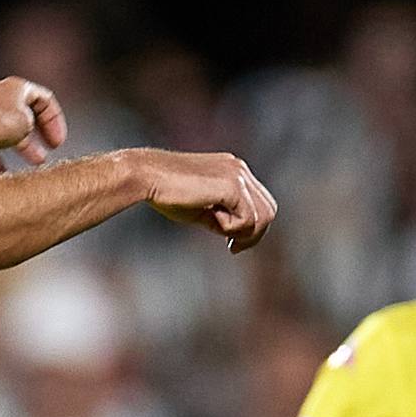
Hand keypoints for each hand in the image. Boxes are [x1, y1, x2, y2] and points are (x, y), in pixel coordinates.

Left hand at [0, 77, 66, 170]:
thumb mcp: (26, 125)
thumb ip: (34, 130)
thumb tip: (32, 141)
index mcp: (18, 88)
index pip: (46, 101)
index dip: (56, 122)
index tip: (57, 141)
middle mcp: (1, 95)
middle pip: (26, 115)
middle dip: (39, 135)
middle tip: (48, 150)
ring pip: (7, 130)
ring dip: (22, 146)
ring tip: (33, 161)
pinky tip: (1, 171)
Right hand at [140, 150, 277, 251]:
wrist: (146, 176)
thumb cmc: (167, 194)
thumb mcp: (202, 209)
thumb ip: (223, 217)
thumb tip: (240, 237)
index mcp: (234, 170)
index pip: (261, 202)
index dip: (253, 227)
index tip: (232, 242)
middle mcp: (239, 169)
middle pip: (269, 209)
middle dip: (254, 234)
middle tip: (232, 247)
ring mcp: (238, 175)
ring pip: (262, 216)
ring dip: (241, 231)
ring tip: (215, 227)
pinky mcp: (232, 185)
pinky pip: (247, 218)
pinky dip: (230, 227)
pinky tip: (210, 218)